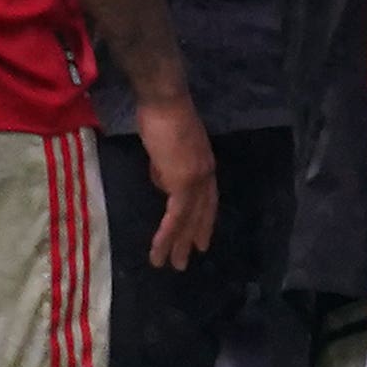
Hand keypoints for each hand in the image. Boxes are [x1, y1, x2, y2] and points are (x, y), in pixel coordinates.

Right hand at [135, 91, 219, 268]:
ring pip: (188, 219)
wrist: (164, 101)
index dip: (202, 221)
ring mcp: (197, 179)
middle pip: (201, 214)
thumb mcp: (164, 150)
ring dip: (177, 244)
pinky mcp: (183, 182)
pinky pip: (175, 215)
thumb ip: (166, 170)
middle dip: (192, 238)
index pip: (206, 200)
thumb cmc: (160, 118)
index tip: (199, 239)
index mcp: (204, 166)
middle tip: (186, 260)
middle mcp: (206, 175)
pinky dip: (167, 234)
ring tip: (172, 265)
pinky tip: (160, 249)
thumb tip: (163, 185)